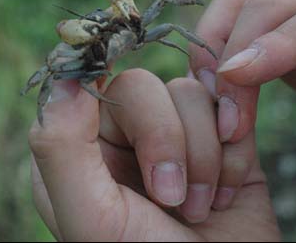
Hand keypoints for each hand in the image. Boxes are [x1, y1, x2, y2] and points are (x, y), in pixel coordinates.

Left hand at [28, 69, 279, 240]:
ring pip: (189, 93)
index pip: (83, 84)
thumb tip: (64, 78)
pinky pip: (228, 109)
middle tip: (174, 199)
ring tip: (201, 208)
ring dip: (205, 156)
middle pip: (142, 86)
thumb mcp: (93, 217)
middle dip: (168, 141)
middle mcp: (121, 136)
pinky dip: (234, 154)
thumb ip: (61, 147)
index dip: (108, 85)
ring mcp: (172, 135)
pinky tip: (227, 195)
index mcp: (78, 150)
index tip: (125, 110)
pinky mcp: (216, 140)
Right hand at [189, 0, 295, 209]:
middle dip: (233, 58)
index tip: (234, 77)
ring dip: (212, 47)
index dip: (276, 45)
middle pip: (266, 6)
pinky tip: (209, 84)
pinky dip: (211, 46)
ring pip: (239, 2)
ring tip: (209, 97)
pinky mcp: (277, 25)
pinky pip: (233, 17)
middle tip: (226, 123)